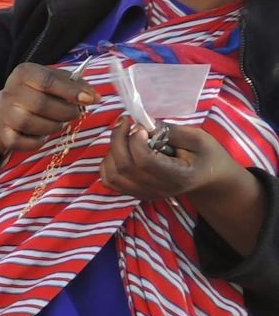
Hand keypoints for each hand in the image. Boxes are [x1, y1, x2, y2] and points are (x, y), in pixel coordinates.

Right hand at [0, 63, 98, 152]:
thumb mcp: (57, 79)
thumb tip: (95, 97)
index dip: (70, 92)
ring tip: (61, 123)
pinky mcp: (4, 133)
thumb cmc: (40, 90)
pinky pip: (21, 142)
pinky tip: (44, 135)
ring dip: (53, 126)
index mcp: (24, 73)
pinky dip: (38, 142)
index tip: (89, 100)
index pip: (47, 82)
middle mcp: (10, 92)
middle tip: (75, 113)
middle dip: (65, 112)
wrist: (9, 105)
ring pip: (30, 124)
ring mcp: (4, 113)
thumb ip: (77, 85)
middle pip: (40, 104)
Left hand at [100, 118, 238, 201]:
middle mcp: (157, 188)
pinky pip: (110, 180)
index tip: (141, 126)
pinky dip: (107, 163)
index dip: (136, 141)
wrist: (207, 178)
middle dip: (118, 139)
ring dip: (112, 150)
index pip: (145, 161)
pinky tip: (120, 150)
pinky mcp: (135, 192)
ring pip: (112, 174)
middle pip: (124, 167)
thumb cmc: (205, 155)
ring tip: (124, 135)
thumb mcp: (197, 138)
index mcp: (176, 176)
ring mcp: (144, 193)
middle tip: (125, 122)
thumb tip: (143, 122)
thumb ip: (169, 131)